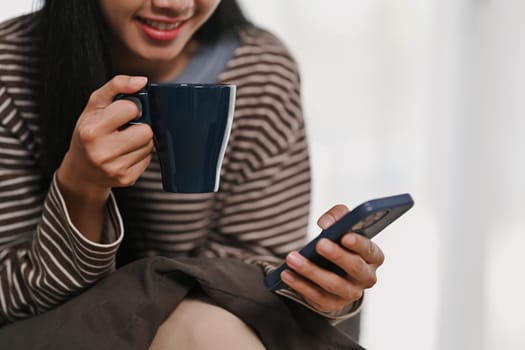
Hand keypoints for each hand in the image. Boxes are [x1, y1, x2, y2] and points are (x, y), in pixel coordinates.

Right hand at [57, 75, 153, 200]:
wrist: (81, 170)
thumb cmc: (88, 132)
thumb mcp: (95, 105)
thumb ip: (117, 86)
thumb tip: (142, 81)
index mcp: (91, 131)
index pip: (131, 109)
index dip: (130, 108)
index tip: (121, 112)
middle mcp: (102, 152)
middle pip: (146, 131)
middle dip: (139, 126)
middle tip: (125, 128)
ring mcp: (115, 169)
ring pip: (149, 145)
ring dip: (141, 141)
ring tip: (124, 141)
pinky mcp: (127, 179)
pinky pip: (149, 160)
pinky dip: (140, 154)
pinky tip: (126, 153)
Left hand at [281, 204, 384, 312]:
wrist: (333, 270)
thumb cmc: (341, 243)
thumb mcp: (343, 226)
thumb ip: (338, 216)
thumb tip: (326, 223)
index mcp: (373, 256)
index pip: (370, 250)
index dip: (359, 244)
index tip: (345, 236)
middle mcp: (366, 277)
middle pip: (355, 268)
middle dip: (337, 255)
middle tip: (319, 243)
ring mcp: (349, 293)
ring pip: (333, 284)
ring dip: (311, 270)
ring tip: (292, 258)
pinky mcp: (331, 303)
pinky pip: (315, 295)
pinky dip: (299, 284)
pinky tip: (286, 273)